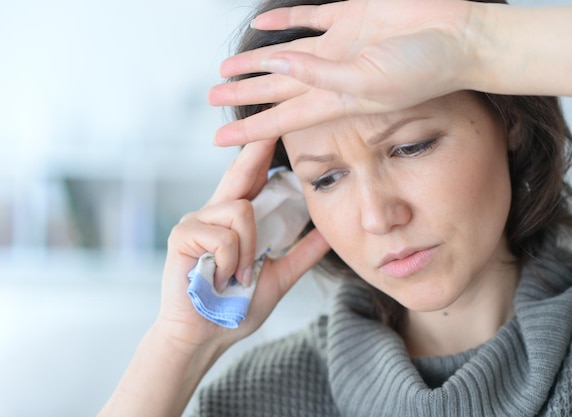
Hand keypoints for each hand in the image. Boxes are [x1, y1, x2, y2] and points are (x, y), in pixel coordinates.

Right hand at [157, 139, 329, 348]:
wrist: (205, 337)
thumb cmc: (236, 307)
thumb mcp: (278, 276)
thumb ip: (301, 253)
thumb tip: (328, 231)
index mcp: (234, 221)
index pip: (251, 179)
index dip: (262, 152)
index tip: (275, 125)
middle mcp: (214, 214)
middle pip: (240, 172)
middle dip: (255, 148)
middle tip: (270, 117)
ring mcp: (196, 221)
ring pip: (241, 209)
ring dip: (249, 249)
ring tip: (241, 275)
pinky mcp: (183, 235)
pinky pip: (225, 235)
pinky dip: (233, 261)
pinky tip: (223, 278)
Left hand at [209, 0, 478, 145]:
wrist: (461, 36)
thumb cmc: (425, 68)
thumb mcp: (367, 80)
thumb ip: (319, 75)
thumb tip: (275, 65)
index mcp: (337, 100)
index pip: (281, 119)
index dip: (249, 129)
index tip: (220, 139)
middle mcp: (334, 76)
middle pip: (277, 89)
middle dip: (244, 96)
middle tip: (212, 97)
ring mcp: (340, 47)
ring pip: (286, 56)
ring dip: (257, 62)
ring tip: (228, 68)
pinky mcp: (351, 16)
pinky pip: (310, 18)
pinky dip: (286, 21)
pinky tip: (266, 26)